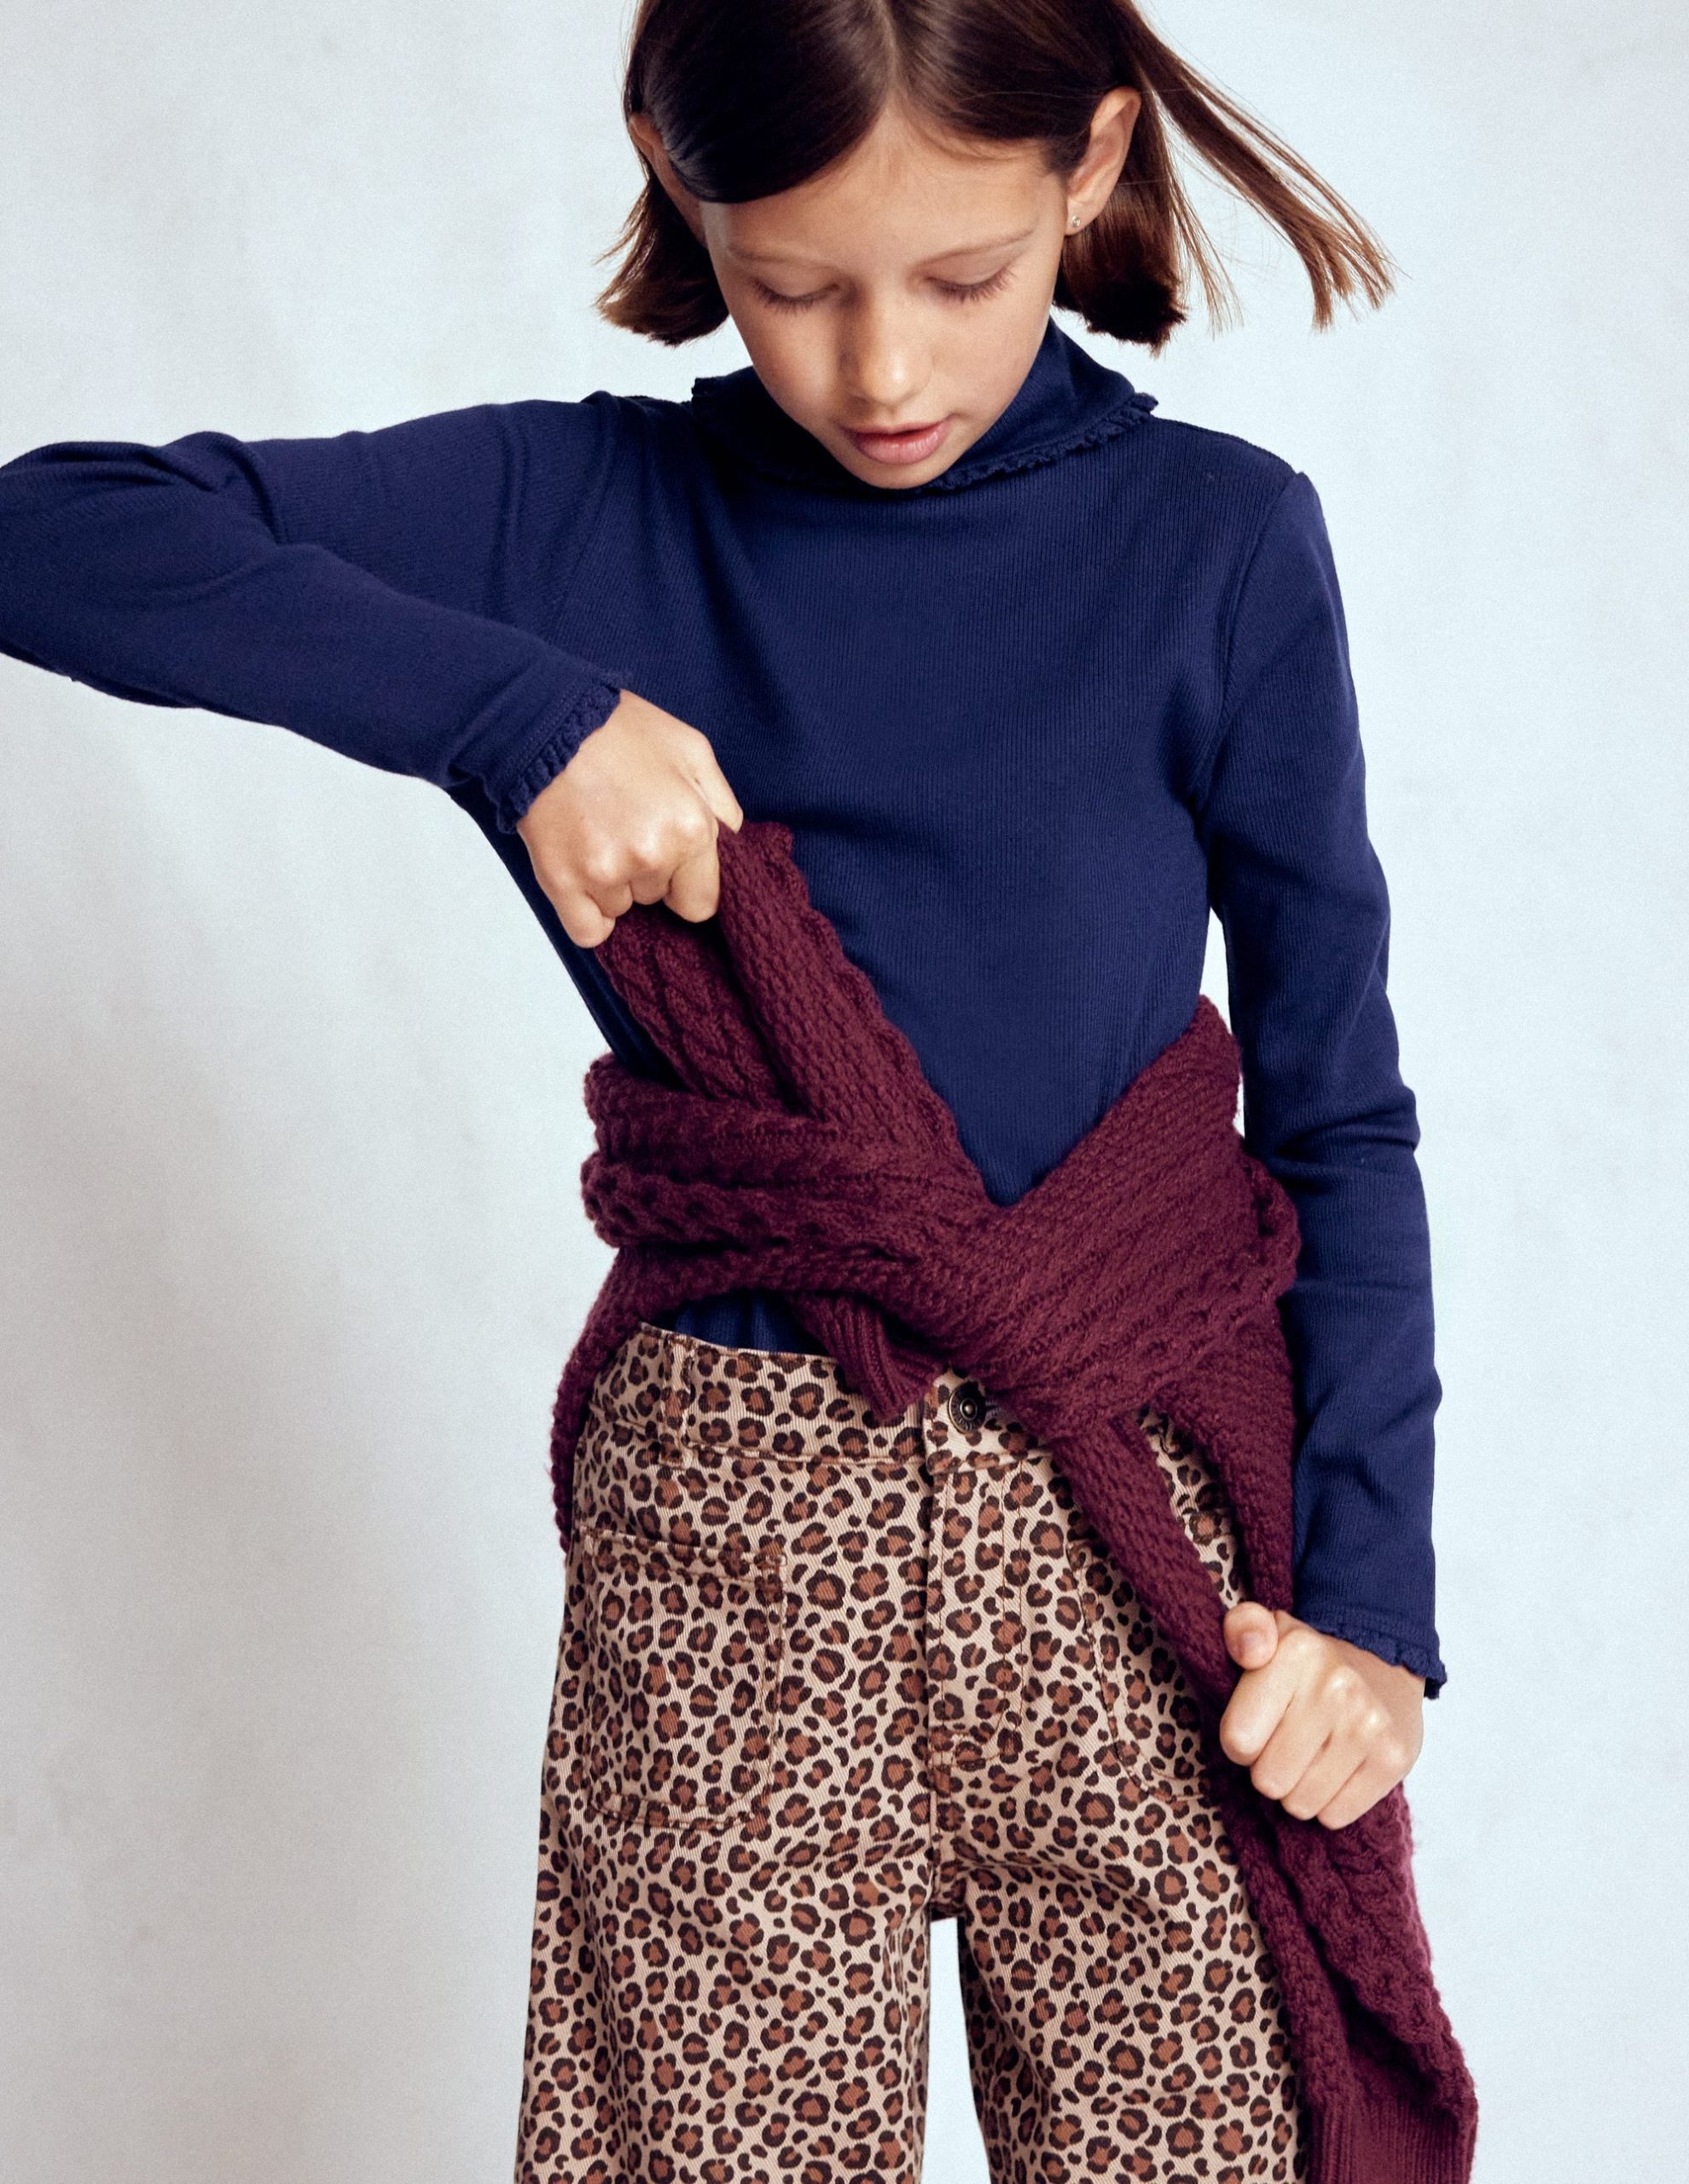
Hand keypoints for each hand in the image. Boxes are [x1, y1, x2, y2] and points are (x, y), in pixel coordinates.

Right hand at [515, 689, 744, 945]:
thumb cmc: (618, 730)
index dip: (687, 883)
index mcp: (691, 828)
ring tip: (598, 835)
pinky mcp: (562, 881)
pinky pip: (587, 932)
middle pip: (658, 901)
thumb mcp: (693, 751)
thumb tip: (734, 850)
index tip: (672, 863)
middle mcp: (651, 856)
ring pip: (622, 910)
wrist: (544, 720)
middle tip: (626, 828)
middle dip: (649, 874)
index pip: (701, 902)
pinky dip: (588, 915)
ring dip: (614, 886)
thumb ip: (722, 807)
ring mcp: (604, 872)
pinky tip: (584, 878)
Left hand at [1217, 1602, 1423, 1829]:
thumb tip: (1252, 1651)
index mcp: (1296, 1652)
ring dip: (1297, 1789)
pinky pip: (1335, 1816)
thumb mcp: (1267, 1629)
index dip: (1239, 1742)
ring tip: (1309, 1757)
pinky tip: (1335, 1770)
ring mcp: (1369, 1725)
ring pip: (1300, 1804)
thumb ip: (1242, 1629)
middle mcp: (1336, 1687)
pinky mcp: (1394, 1759)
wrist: (1383, 1664)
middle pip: (1268, 1779)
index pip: (1237, 1740)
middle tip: (1284, 1743)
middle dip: (1268, 1769)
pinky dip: (1328, 1803)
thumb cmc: (1307, 1661)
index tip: (1256, 1726)